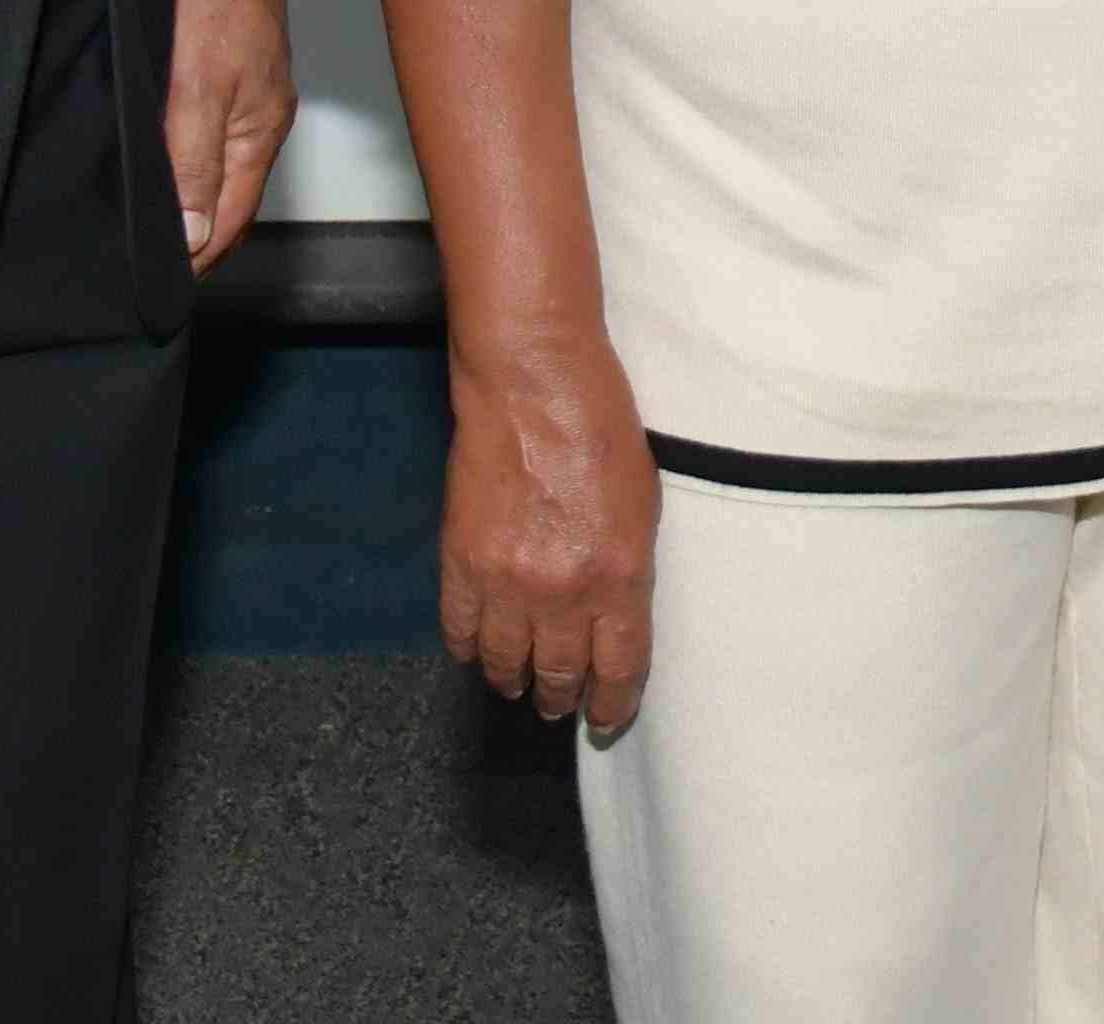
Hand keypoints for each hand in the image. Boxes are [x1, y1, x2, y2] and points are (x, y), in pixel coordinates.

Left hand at [163, 0, 295, 269]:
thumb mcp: (197, 87)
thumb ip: (194, 162)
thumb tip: (193, 235)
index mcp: (260, 132)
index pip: (230, 219)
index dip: (198, 255)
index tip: (159, 284)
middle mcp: (259, 120)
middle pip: (227, 200)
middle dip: (193, 237)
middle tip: (144, 265)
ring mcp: (246, 95)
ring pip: (216, 169)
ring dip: (187, 201)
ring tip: (146, 226)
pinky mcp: (228, 71)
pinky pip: (208, 137)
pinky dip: (186, 163)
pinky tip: (158, 163)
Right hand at [444, 339, 660, 732]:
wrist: (534, 385)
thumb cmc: (601, 429)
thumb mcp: (643, 505)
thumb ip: (629, 570)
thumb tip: (615, 616)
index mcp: (620, 577)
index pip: (619, 669)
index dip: (613, 704)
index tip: (607, 718)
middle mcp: (564, 592)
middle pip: (562, 674)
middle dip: (563, 698)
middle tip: (562, 706)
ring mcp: (507, 582)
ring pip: (507, 664)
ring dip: (515, 681)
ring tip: (520, 686)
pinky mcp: (461, 564)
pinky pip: (460, 632)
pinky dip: (469, 650)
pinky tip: (478, 652)